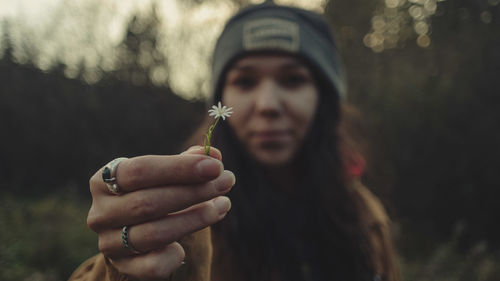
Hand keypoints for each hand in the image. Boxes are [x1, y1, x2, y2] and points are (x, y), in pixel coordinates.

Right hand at [86, 146, 234, 279]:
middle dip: (194, 192)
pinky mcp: (123, 268)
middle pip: (148, 202)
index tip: (215, 167)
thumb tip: (213, 155)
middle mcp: (100, 212)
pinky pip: (153, 266)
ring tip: (222, 205)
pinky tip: (186, 246)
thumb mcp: (167, 176)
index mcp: (104, 180)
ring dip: (195, 219)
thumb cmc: (155, 195)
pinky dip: (174, 256)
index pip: (139, 170)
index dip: (179, 168)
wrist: (137, 236)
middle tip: (226, 182)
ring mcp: (109, 243)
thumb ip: (187, 163)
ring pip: (154, 233)